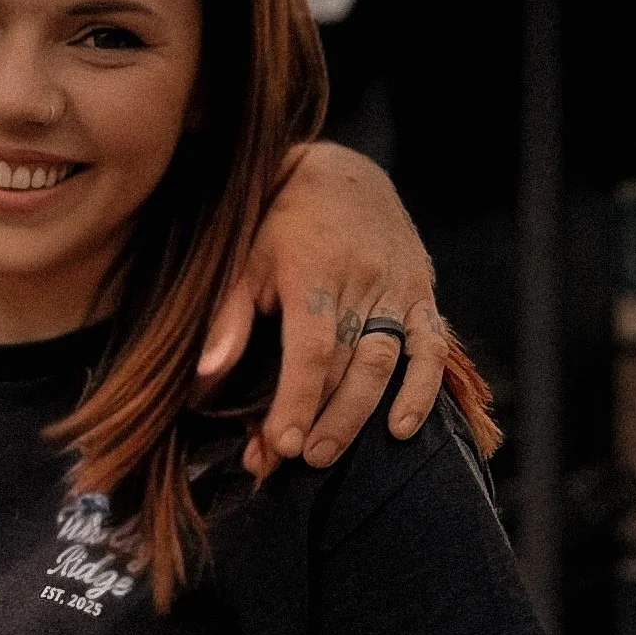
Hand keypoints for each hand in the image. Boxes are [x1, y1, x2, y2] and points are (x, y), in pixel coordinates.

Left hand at [198, 141, 447, 474]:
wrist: (343, 174)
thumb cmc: (282, 221)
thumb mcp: (246, 256)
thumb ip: (229, 316)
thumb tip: (204, 377)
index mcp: (316, 269)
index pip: (312, 348)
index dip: (298, 400)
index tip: (280, 444)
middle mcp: (364, 279)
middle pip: (348, 364)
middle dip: (324, 418)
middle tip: (299, 460)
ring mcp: (398, 288)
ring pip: (387, 361)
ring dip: (361, 415)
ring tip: (329, 456)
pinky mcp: (422, 295)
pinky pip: (431, 346)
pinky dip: (422, 390)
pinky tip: (403, 429)